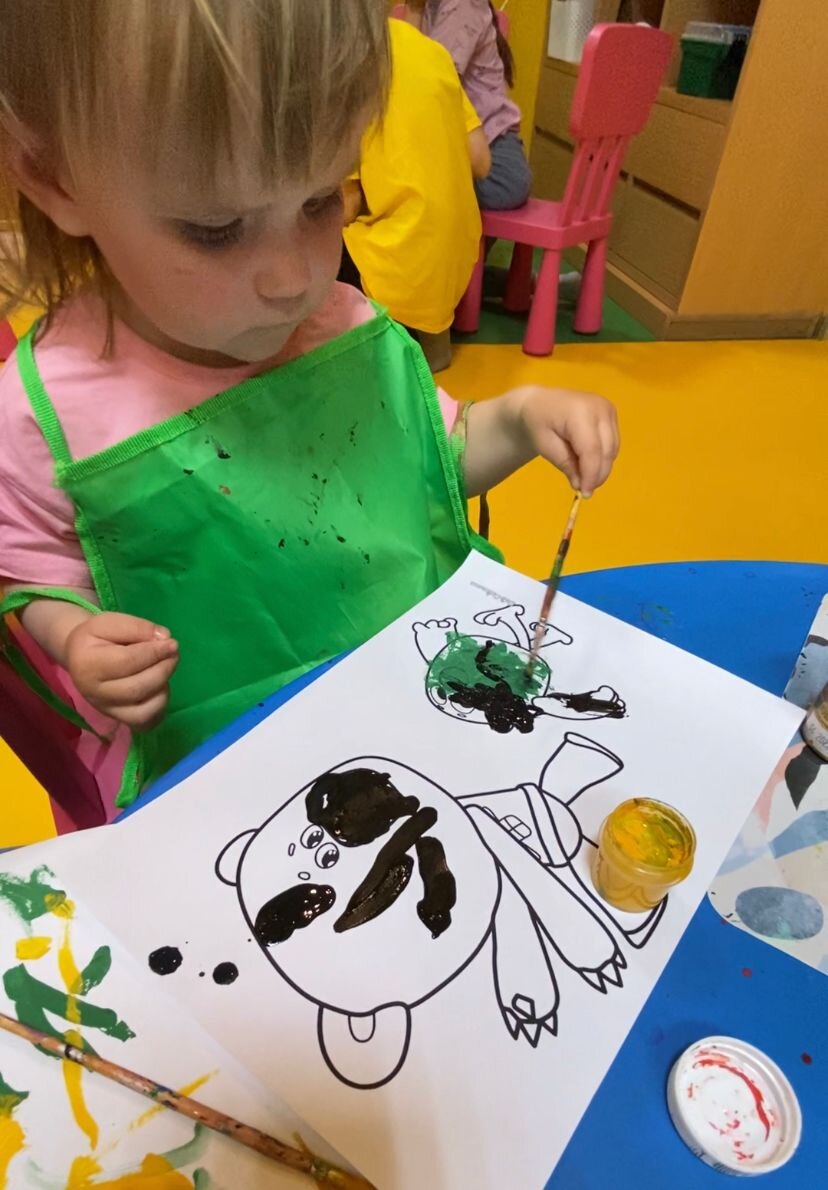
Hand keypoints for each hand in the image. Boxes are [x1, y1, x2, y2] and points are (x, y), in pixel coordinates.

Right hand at [65, 613, 178, 729]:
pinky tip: (159, 687)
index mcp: (87, 665)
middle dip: (163, 669)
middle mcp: (94, 693)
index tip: (172, 642)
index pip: (127, 661)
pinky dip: (160, 706)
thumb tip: (164, 638)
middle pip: (137, 688)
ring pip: (143, 711)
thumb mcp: (109, 622)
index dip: (155, 652)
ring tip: (164, 668)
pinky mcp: (119, 720)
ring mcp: (106, 710)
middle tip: (173, 653)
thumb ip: (136, 627)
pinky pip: (146, 722)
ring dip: (163, 688)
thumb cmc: (95, 638)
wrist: (79, 656)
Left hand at [516, 387, 619, 496]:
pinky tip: (589, 464)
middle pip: (606, 450)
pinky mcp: (611, 414)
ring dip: (601, 467)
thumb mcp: (546, 447)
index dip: (591, 474)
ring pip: (612, 449)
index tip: (585, 493)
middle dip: (597, 474)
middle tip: (585, 490)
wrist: (540, 403)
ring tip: (584, 477)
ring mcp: (608, 409)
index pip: (591, 449)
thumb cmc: (539, 423)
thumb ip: (566, 464)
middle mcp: (599, 407)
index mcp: (579, 412)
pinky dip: (603, 458)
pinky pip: (612, 443)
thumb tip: (582, 484)